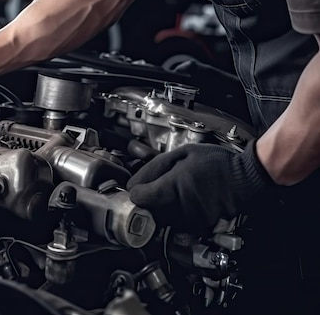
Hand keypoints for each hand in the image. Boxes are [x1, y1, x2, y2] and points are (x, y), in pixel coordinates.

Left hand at [126, 141, 273, 231]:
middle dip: (149, 201)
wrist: (246, 177)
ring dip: (162, 209)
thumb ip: (154, 167)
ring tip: (177, 192)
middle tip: (158, 188)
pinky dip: (178, 215)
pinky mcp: (201, 226)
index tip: (140, 188)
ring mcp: (192, 219)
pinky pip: (179, 224)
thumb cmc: (217, 162)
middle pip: (149, 211)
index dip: (136, 192)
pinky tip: (188, 200)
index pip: (139, 198)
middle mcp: (182, 206)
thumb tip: (133, 183)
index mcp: (174, 185)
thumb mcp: (182, 154)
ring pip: (163, 219)